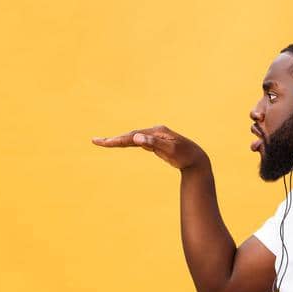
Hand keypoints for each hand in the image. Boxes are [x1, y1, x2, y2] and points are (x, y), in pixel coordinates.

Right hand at [91, 125, 207, 170]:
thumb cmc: (185, 155)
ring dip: (119, 140)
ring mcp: (154, 137)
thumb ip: (153, 143)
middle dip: (113, 139)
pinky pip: (139, 143)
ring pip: (133, 139)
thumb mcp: (170, 150)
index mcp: (156, 132)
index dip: (117, 140)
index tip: (104, 143)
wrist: (197, 159)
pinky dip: (128, 143)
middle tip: (95, 141)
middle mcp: (154, 132)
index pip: (133, 136)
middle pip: (130, 136)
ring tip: (103, 142)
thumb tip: (136, 138)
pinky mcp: (156, 143)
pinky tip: (122, 143)